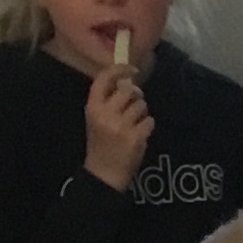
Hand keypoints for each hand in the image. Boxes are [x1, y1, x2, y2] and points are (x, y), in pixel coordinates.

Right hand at [82, 64, 154, 190]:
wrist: (104, 173)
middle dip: (136, 95)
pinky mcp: (135, 137)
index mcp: (92, 107)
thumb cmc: (101, 143)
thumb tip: (130, 81)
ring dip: (142, 113)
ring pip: (142, 105)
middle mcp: (105, 114)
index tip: (132, 69)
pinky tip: (138, 136)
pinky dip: (147, 127)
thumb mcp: (97, 119)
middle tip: (134, 105)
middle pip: (129, 90)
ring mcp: (121, 126)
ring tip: (133, 125)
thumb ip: (109, 100)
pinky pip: (149, 121)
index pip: (103, 79)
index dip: (119, 69)